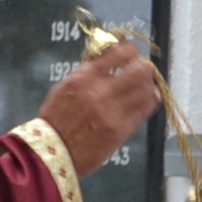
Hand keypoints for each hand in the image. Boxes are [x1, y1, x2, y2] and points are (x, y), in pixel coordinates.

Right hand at [37, 40, 159, 174]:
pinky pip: (145, 110)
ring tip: (142, 87)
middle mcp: (102, 92)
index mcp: (85, 77)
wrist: (52, 150)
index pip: (119, 53)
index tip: (130, 55)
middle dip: (143, 68)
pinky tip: (144, 100)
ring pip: (147, 91)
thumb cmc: (56, 117)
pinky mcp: (121, 131)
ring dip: (148, 85)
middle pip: (140, 71)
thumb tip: (110, 58)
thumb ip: (89, 71)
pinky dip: (148, 101)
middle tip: (139, 71)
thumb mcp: (65, 86)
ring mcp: (113, 113)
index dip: (130, 51)